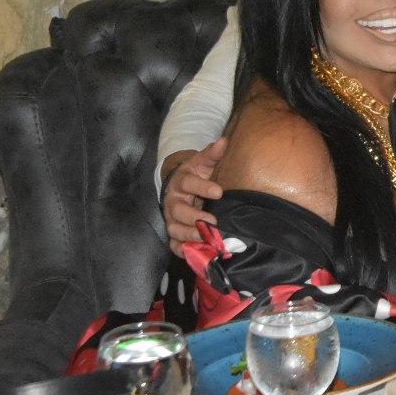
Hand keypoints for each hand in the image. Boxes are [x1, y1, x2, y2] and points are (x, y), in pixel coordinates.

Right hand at [162, 139, 225, 255]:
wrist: (180, 186)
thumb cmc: (196, 175)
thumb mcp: (202, 163)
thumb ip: (212, 154)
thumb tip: (223, 142)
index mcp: (181, 182)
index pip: (188, 183)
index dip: (202, 187)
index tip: (219, 192)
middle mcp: (173, 201)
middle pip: (178, 210)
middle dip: (194, 217)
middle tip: (213, 222)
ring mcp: (171, 218)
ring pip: (174, 229)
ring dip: (189, 235)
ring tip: (206, 238)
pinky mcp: (173, 232)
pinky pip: (174, 244)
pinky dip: (182, 249)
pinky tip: (194, 252)